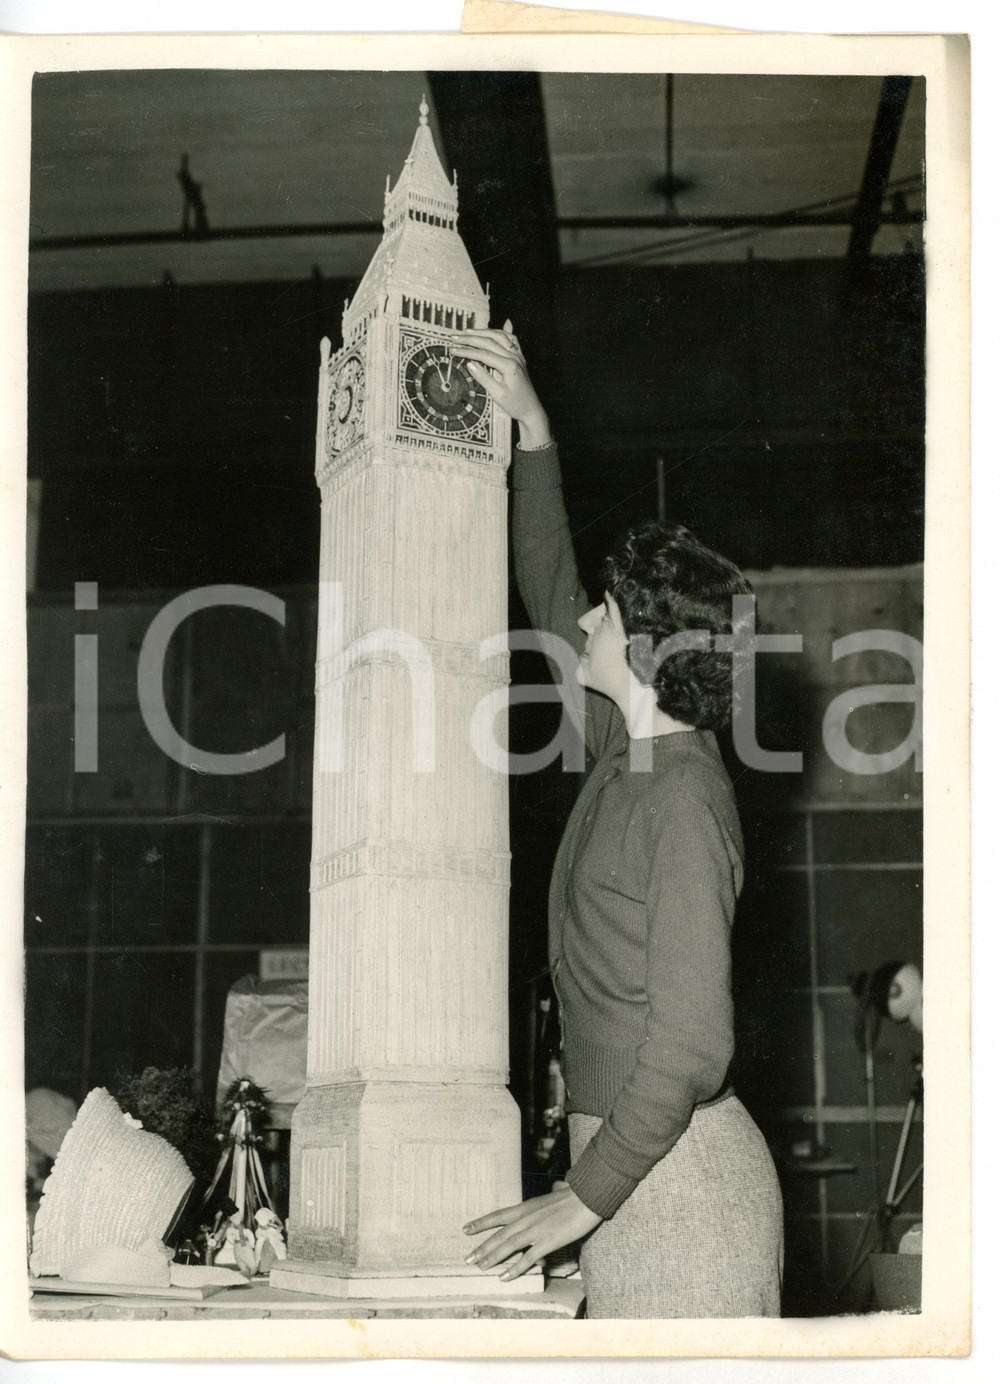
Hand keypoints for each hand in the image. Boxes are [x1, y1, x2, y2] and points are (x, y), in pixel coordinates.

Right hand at [450, 319, 550, 448]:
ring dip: (483, 332)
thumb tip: (469, 364)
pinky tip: (499, 326)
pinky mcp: (520, 357)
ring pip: (500, 336)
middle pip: (489, 342)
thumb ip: (484, 378)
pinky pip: (512, 339)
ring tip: (468, 331)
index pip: (483, 355)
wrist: (531, 410)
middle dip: (470, 339)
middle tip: (454, 338)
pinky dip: (502, 331)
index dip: (466, 351)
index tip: (452, 350)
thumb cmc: (515, 405)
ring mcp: (518, 355)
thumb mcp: (498, 395)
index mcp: (509, 366)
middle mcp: (515, 357)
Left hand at [462, 1182, 601, 1281]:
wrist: (586, 1197)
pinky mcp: (547, 1241)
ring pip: (508, 1246)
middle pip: (499, 1235)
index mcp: (525, 1208)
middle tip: (468, 1258)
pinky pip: (527, 1258)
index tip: (466, 1229)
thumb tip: (531, 1214)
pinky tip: (504, 1277)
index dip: (480, 1223)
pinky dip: (515, 1268)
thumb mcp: (545, 1201)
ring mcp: (535, 1230)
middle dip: (482, 1247)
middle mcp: (526, 1219)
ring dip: (492, 1258)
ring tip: (481, 1267)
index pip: (497, 1216)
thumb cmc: (569, 1198)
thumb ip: (535, 1210)